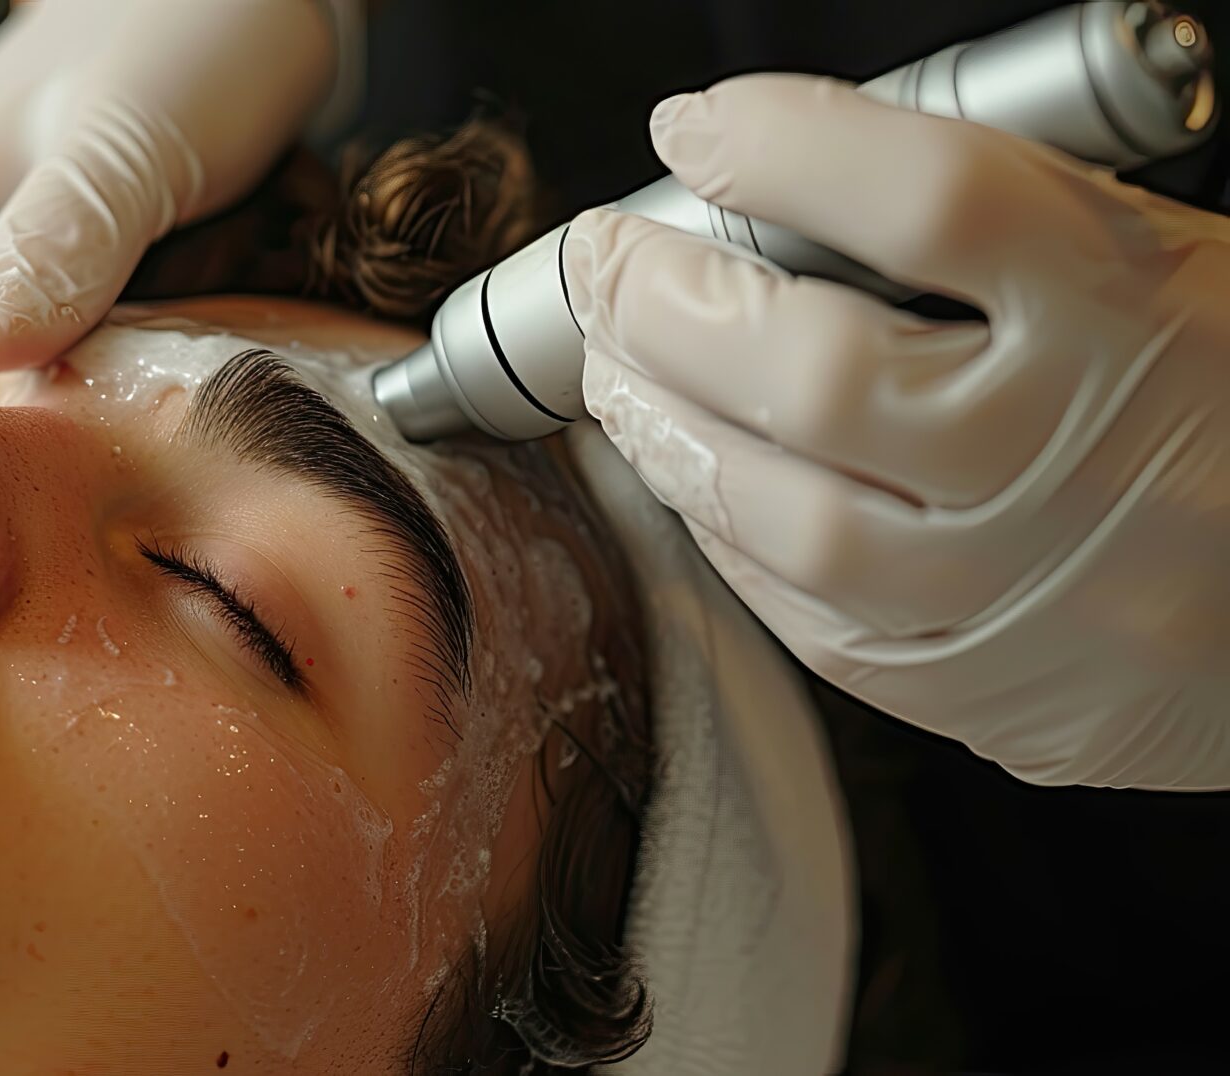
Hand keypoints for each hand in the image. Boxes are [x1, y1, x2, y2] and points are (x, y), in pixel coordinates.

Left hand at [567, 74, 1229, 789]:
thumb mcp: (1166, 271)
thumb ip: (1006, 226)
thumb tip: (783, 182)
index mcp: (1142, 311)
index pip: (933, 199)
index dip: (784, 150)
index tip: (699, 131)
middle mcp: (1079, 455)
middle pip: (815, 370)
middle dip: (666, 305)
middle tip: (607, 265)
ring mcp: (1028, 589)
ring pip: (787, 515)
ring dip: (664, 430)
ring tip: (620, 371)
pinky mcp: (988, 689)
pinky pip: (812, 618)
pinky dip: (726, 537)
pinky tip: (694, 479)